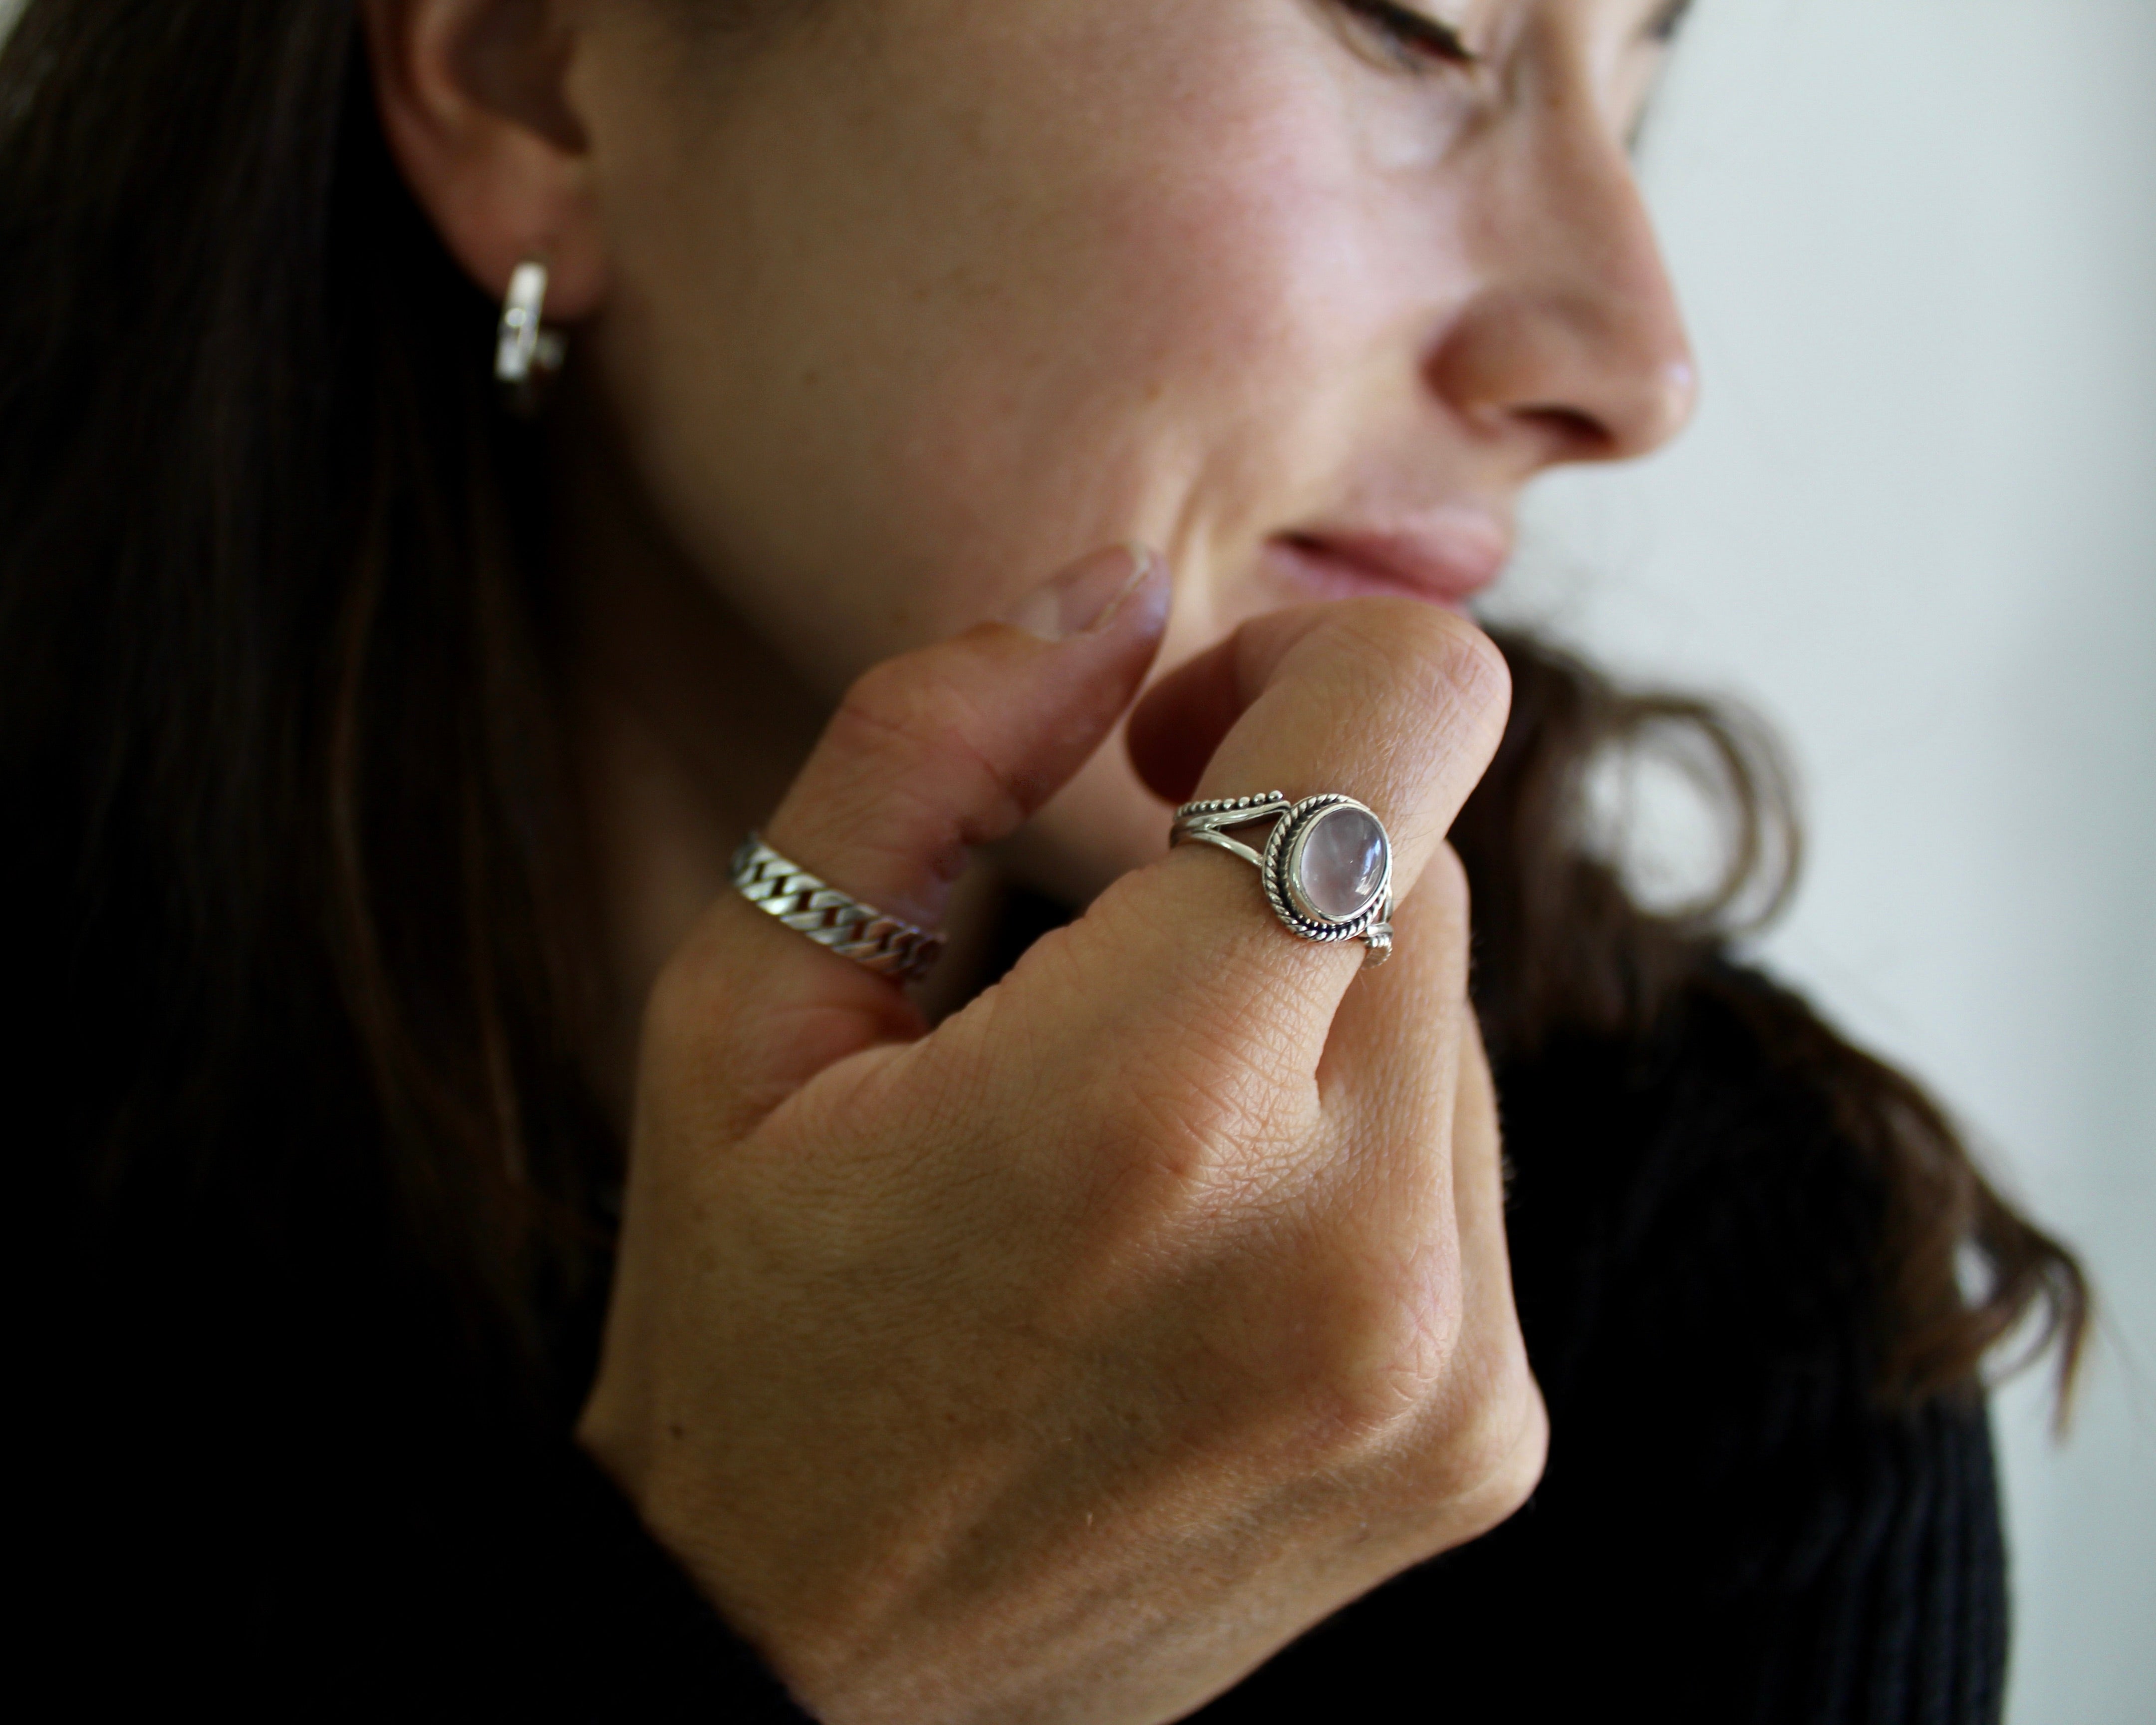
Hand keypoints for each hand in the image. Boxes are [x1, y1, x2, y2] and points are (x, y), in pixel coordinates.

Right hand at [578, 544, 1545, 1723]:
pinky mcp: (1486, 1439)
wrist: (802, 1682)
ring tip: (1134, 1143)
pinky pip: (1465, 1167)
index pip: (1405, 724)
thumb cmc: (747, 1327)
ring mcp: (1445, 1364)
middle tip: (1112, 954)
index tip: (1175, 747)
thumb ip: (926, 745)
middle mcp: (1349, 1245)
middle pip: (1422, 863)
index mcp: (1142, 1106)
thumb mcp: (743, 1013)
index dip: (1299, 669)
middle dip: (1280, 849)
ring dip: (1314, 1010)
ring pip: (1448, 1012)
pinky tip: (1203, 1245)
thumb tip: (1126, 586)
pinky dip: (1353, 1147)